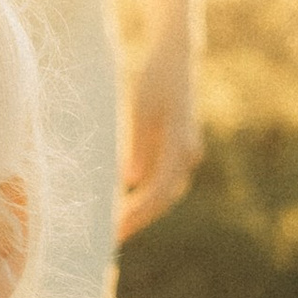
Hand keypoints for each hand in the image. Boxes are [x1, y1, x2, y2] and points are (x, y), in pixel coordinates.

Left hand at [116, 38, 201, 240]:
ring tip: (114, 227)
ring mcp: (185, 154)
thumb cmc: (155, 78)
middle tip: (110, 238)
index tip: (116, 231)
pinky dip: (144, 196)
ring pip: (164, 193)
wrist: (177, 58)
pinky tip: (124, 205)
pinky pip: (162, 182)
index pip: (159, 191)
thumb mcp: (141, 107)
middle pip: (163, 198)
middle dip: (138, 219)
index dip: (137, 214)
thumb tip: (131, 180)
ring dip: (142, 211)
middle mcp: (187, 154)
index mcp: (180, 144)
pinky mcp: (176, 151)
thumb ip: (137, 144)